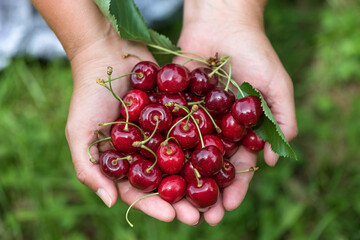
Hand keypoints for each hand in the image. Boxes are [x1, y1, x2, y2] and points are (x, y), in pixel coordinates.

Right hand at [65, 27, 202, 225]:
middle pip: (166, 180)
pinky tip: (224, 156)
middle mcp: (145, 150)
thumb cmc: (89, 95)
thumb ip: (89, 168)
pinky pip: (193, 131)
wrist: (107, 52)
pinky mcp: (177, 113)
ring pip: (184, 160)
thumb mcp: (79, 132)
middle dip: (183, 199)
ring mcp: (163, 132)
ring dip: (200, 177)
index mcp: (123, 161)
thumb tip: (110, 202)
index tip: (173, 217)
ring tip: (218, 193)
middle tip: (202, 214)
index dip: (154, 205)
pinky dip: (207, 143)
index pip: (138, 190)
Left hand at [173, 0, 297, 224]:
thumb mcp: (276, 86)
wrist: (222, 22)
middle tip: (201, 217)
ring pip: (186, 154)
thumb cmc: (255, 51)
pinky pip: (168, 129)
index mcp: (240, 129)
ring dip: (182, 178)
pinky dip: (161, 148)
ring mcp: (193, 117)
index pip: (239, 165)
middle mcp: (216, 127)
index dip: (236, 187)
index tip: (229, 207)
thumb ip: (281, 121)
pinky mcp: (173, 104)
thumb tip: (277, 161)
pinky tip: (153, 169)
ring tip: (175, 202)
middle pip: (210, 166)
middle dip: (207, 191)